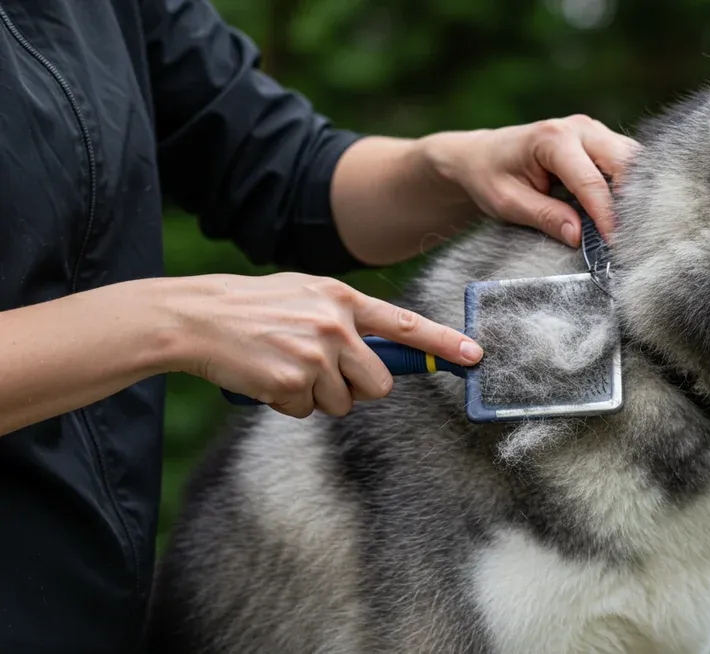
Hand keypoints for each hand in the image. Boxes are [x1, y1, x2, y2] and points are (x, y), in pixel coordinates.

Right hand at [164, 273, 481, 418]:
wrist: (196, 317)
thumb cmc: (254, 307)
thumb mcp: (305, 294)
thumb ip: (346, 316)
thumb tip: (386, 348)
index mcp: (342, 298)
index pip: (405, 324)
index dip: (443, 343)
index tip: (474, 356)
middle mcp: (335, 324)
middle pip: (379, 382)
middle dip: (359, 387)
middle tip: (326, 373)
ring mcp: (314, 353)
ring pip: (343, 402)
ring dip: (318, 396)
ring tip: (286, 367)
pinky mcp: (291, 380)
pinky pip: (308, 410)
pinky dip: (290, 403)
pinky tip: (268, 378)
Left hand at [427, 114, 638, 244]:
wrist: (482, 155)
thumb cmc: (490, 176)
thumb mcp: (508, 202)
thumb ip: (545, 217)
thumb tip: (579, 237)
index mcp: (552, 139)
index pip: (591, 182)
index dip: (606, 217)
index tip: (615, 245)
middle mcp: (579, 128)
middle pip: (624, 162)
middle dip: (632, 200)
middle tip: (631, 236)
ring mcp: (593, 131)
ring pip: (632, 159)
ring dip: (638, 192)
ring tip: (632, 226)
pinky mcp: (600, 140)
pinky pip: (627, 160)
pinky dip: (632, 185)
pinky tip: (628, 211)